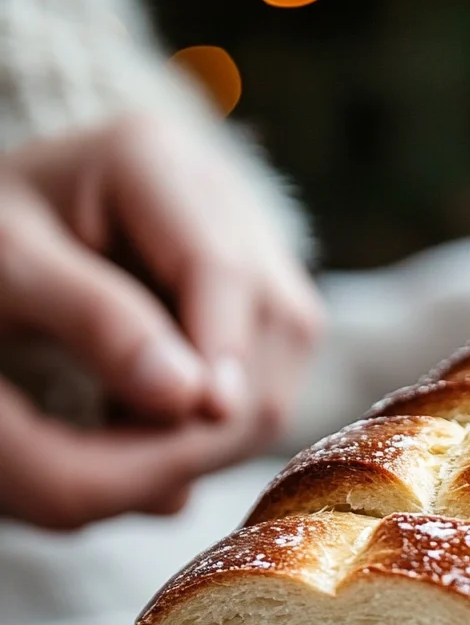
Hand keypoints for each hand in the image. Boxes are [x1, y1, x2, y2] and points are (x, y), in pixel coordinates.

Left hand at [0, 113, 323, 527]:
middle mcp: (219, 195)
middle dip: (226, 404)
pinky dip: (221, 421)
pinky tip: (155, 421)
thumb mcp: (12, 269)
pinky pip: (272, 374)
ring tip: (136, 438)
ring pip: (287, 355)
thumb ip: (96, 323)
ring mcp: (248, 247)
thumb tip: (191, 398)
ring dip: (229, 421)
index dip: (223, 355)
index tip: (198, 420)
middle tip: (144, 464)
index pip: (225, 270)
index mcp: (151, 160)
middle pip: (278, 318)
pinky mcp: (253, 302)